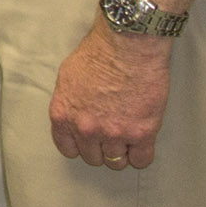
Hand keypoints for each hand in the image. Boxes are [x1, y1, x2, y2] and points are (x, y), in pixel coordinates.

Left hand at [49, 20, 171, 168]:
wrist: (128, 45)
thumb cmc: (99, 52)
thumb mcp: (68, 76)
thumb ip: (69, 100)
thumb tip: (75, 112)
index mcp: (64, 115)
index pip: (68, 148)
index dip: (80, 145)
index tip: (88, 142)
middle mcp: (86, 129)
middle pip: (93, 157)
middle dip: (101, 148)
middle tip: (111, 135)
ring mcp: (114, 133)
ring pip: (116, 161)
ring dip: (122, 151)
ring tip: (128, 137)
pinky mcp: (141, 133)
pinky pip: (142, 160)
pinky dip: (142, 156)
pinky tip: (142, 145)